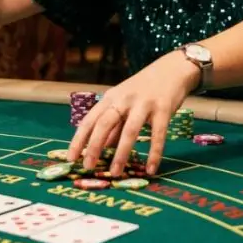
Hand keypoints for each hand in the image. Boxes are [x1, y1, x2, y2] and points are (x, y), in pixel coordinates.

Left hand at [67, 52, 199, 176]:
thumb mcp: (124, 104)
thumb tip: (100, 150)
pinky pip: (157, 134)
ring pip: (129, 131)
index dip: (79, 140)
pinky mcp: (163, 109)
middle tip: (87, 167)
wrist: (172, 69)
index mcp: (110, 98)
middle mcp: (124, 99)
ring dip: (121, 154)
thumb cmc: (144, 90)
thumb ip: (114, 126)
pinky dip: (154, 153)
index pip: (90, 120)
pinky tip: (151, 169)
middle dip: (94, 146)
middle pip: (104, 124)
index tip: (70, 158)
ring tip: (115, 173)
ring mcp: (144, 103)